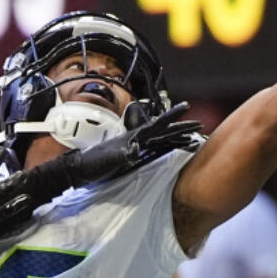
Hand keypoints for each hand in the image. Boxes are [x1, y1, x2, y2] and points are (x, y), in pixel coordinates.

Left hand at [58, 101, 201, 184]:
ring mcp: (133, 147)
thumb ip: (122, 154)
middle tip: (198, 124)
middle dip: (181, 127)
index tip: (187, 108)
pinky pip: (153, 150)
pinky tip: (171, 148)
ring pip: (160, 139)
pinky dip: (165, 148)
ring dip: (175, 138)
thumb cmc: (91, 164)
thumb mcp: (107, 159)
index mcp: (132, 137)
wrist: (78, 170)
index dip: (172, 117)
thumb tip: (136, 148)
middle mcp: (135, 140)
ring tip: (191, 137)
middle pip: (163, 130)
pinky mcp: (130, 156)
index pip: (157, 125)